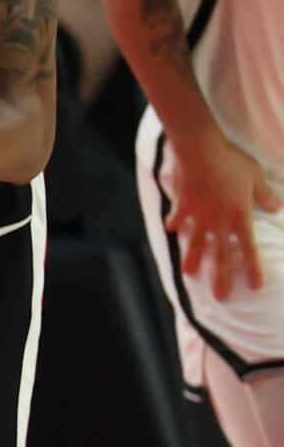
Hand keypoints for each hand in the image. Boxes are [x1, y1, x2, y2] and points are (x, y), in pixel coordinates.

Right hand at [167, 129, 280, 301]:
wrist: (200, 149)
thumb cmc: (231, 160)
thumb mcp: (255, 176)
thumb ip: (264, 195)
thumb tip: (276, 207)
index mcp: (239, 216)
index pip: (249, 248)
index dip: (253, 268)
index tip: (257, 285)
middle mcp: (218, 221)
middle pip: (221, 256)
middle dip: (221, 278)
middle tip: (220, 297)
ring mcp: (198, 215)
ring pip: (196, 244)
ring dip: (192, 260)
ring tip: (188, 273)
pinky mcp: (182, 206)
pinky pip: (178, 219)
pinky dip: (175, 225)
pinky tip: (172, 231)